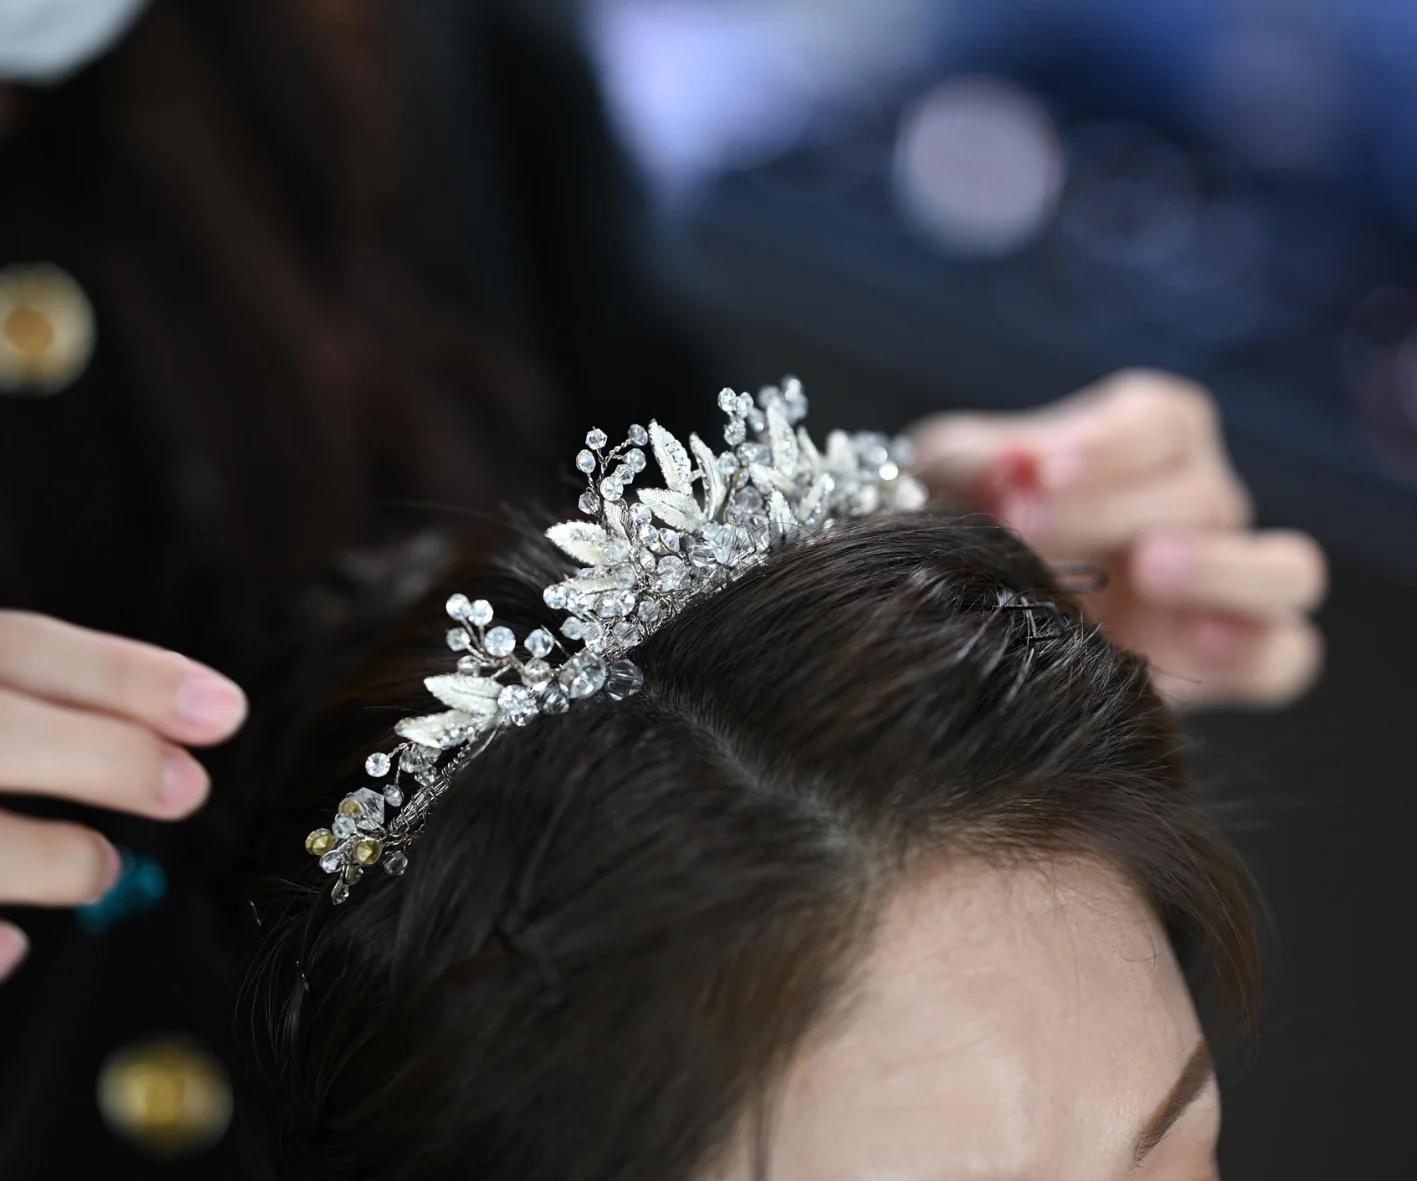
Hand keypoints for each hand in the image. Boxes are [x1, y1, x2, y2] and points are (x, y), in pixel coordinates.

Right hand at [0, 613, 246, 981]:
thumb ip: (45, 698)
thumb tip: (199, 714)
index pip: (26, 647)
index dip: (130, 679)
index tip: (227, 712)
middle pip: (2, 733)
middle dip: (109, 760)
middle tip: (189, 790)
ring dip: (55, 858)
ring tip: (101, 869)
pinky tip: (15, 947)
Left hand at [911, 370, 1327, 708]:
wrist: (958, 622)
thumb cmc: (963, 527)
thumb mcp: (951, 481)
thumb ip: (979, 462)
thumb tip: (1017, 465)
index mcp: (1145, 443)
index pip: (1162, 421)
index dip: (1107, 442)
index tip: (1038, 470)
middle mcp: (1200, 505)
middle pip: (1198, 494)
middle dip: (1108, 512)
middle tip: (1029, 533)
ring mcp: (1229, 584)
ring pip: (1285, 566)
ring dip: (1223, 564)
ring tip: (1150, 569)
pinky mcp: (1234, 662)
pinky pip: (1285, 655)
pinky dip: (1257, 646)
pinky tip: (1198, 640)